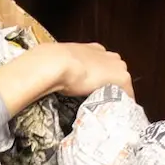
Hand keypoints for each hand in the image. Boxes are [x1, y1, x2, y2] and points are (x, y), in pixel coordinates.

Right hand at [0, 41, 133, 114]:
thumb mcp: (54, 63)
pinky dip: (123, 105)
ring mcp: (116, 66)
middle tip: (103, 103)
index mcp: (93, 48)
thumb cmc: (48, 62)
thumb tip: (37, 77)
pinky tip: (117, 116)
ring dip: (118, 97)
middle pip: (116, 73)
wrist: (55, 63)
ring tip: (111, 112)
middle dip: (111, 87)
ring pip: (122, 85)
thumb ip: (57, 69)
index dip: (100, 78)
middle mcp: (108, 54)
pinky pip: (127, 96)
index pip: (103, 64)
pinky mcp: (121, 78)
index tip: (94, 90)